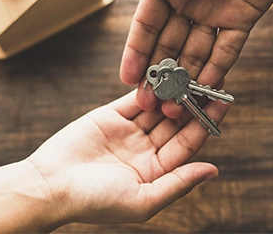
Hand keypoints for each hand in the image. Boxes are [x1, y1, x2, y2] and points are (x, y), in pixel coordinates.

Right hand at [0, 90, 228, 232]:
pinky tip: (166, 71)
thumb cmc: (95, 201)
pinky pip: (135, 98)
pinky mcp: (111, 115)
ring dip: (174, 91)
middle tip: (212, 79)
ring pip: (158, 107)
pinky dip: (149, 86)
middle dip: (193, 102)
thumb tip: (212, 169)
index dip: (205, 123)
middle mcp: (146, 150)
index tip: (222, 103)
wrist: (50, 186)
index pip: (187, 144)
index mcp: (157, 171)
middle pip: (176, 122)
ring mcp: (129, 131)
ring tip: (193, 70)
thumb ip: (178, 183)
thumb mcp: (143, 200)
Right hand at [102, 0, 272, 116]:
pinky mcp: (242, 18)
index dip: (137, 52)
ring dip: (186, 79)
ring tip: (175, 105)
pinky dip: (218, 68)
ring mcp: (214, 13)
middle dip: (159, 75)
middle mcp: (187, 3)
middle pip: (169, 45)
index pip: (146, 26)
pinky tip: (206, 89)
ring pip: (196, 52)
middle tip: (149, 102)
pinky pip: (227, 48)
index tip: (127, 79)